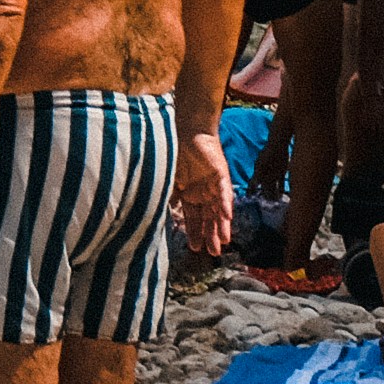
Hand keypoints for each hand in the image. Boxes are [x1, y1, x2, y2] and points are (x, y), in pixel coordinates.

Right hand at [176, 133, 234, 259]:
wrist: (185, 130)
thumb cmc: (174, 152)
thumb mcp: (169, 178)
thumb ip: (168, 195)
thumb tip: (156, 212)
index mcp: (190, 195)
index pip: (194, 218)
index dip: (195, 232)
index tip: (195, 248)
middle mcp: (204, 193)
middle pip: (209, 218)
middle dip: (210, 235)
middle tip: (213, 253)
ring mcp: (213, 186)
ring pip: (219, 210)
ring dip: (221, 225)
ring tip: (223, 241)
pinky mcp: (221, 176)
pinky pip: (224, 193)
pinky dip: (225, 204)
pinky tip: (227, 217)